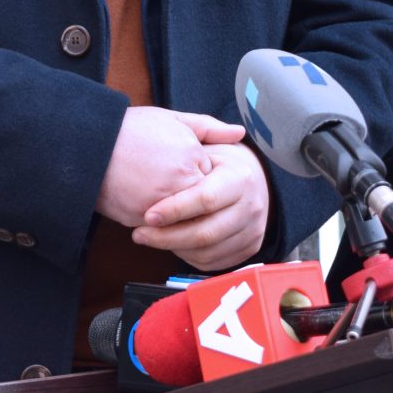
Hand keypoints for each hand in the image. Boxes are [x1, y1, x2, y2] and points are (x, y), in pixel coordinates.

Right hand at [96, 107, 243, 227]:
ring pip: (187, 221)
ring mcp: (163, 204)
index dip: (205, 178)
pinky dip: (166, 228)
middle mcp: (182, 182)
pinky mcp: (145, 220)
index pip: (215, 179)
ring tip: (168, 205)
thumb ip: (208, 127)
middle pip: (204, 204)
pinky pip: (165, 231)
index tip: (192, 174)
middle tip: (180, 193)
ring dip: (184, 220)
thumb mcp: (171, 118)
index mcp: (192, 156)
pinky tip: (159, 218)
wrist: (91, 146)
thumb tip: (239, 133)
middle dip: (198, 204)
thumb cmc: (130, 130)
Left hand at [134, 141, 269, 271]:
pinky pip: (213, 262)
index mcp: (242, 178)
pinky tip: (172, 243)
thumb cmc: (223, 161)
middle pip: (205, 234)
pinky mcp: (248, 249)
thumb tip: (233, 129)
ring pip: (207, 253)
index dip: (175, 210)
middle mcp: (252, 207)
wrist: (253, 182)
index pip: (206, 200)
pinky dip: (188, 256)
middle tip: (139, 233)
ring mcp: (252, 231)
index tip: (147, 215)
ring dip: (174, 248)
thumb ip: (207, 130)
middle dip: (167, 237)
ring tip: (151, 238)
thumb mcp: (213, 142)